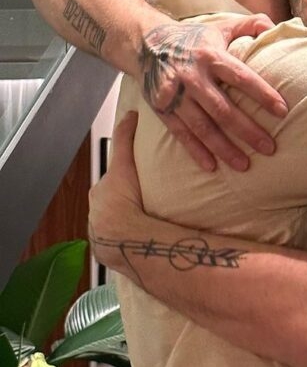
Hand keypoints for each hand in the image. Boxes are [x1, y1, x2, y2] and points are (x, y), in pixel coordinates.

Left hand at [88, 111, 146, 276]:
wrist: (123, 237)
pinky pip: (120, 241)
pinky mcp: (108, 251)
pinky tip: (141, 238)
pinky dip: (128, 239)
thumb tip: (131, 114)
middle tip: (147, 198)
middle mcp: (97, 211)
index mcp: (101, 191)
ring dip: (128, 220)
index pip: (113, 178)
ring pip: (116, 221)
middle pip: (114, 199)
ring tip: (148, 221)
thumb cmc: (124, 200)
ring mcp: (101, 233)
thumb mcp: (125, 164)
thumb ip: (125, 139)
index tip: (135, 178)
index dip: (124, 174)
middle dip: (126, 198)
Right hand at [138, 13, 287, 171]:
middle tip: (270, 148)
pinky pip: (181, 134)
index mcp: (210, 56)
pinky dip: (196, 151)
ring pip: (202, 126)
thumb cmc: (193, 38)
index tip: (283, 110)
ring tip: (245, 165)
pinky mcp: (162, 109)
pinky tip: (212, 166)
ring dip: (224, 148)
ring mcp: (175, 95)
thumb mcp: (219, 26)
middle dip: (247, 130)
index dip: (262, 94)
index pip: (241, 77)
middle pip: (223, 109)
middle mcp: (192, 77)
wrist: (146, 44)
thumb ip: (249, 25)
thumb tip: (274, 27)